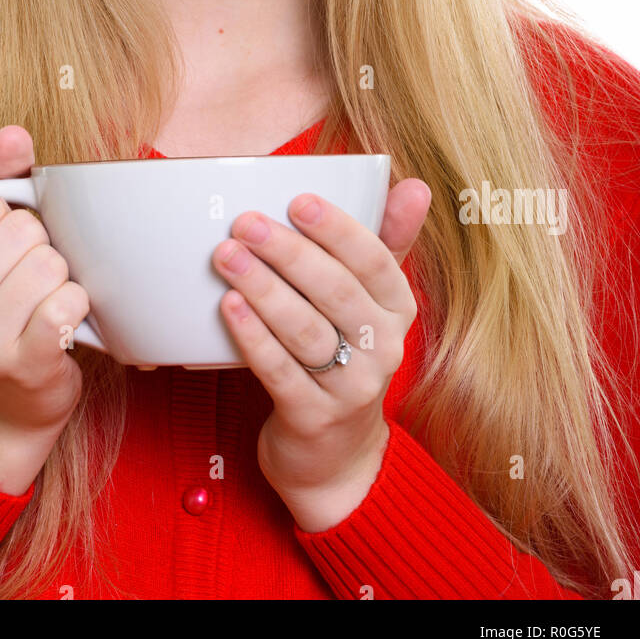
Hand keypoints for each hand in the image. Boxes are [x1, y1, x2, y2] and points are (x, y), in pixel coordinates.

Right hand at [0, 125, 91, 491]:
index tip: (6, 248)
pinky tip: (62, 326)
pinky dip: (76, 308)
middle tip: (28, 285)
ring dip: (62, 281)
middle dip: (41, 249)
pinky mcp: (20, 365)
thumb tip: (13, 133)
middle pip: (23, 229)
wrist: (0, 408)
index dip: (10, 214)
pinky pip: (66, 303)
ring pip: (50, 264)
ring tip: (43, 307)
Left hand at [211, 178, 429, 530]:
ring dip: (264, 290)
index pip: (376, 261)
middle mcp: (383, 347)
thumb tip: (413, 184)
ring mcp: (352, 388)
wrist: (335, 455)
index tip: (298, 200)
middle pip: (336, 292)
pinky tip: (228, 308)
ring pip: (307, 331)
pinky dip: (254, 339)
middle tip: (245, 222)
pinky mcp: (315, 419)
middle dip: (288, 253)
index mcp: (397, 308)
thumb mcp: (369, 300)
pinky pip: (282, 373)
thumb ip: (384, 240)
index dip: (338, 229)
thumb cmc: (345, 354)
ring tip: (226, 257)